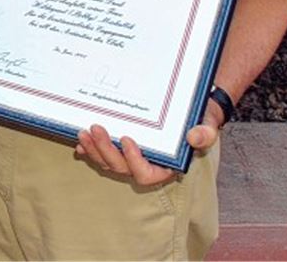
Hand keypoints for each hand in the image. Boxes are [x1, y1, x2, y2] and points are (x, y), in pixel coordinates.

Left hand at [75, 104, 222, 185]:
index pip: (146, 174)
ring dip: (93, 149)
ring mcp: (129, 159)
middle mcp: (145, 166)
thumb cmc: (198, 121)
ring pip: (108, 162)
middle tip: (95, 128)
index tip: (126, 139)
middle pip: (121, 168)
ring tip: (83, 132)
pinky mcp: (119, 148)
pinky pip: (101, 155)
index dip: (134, 160)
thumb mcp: (207, 125)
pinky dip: (90, 150)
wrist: (188, 111)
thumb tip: (194, 137)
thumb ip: (205, 133)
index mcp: (166, 167)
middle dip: (105, 150)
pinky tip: (79, 143)